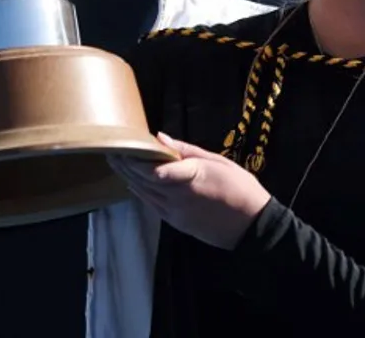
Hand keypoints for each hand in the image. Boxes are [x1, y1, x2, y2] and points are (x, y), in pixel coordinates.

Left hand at [108, 133, 271, 250]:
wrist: (252, 226)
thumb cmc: (240, 187)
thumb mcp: (217, 161)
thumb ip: (187, 150)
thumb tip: (160, 137)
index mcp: (190, 178)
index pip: (154, 170)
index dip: (135, 160)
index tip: (124, 145)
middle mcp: (177, 197)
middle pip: (142, 180)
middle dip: (125, 165)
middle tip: (111, 149)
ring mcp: (175, 213)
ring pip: (143, 193)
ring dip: (128, 177)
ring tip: (116, 162)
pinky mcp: (176, 223)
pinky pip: (151, 204)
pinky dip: (139, 192)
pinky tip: (132, 182)